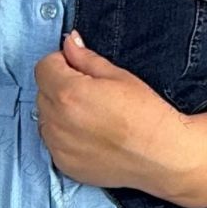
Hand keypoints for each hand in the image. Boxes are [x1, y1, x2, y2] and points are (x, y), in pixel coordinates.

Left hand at [33, 30, 194, 198]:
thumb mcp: (118, 76)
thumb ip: (85, 58)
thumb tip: (69, 42)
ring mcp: (58, 146)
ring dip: (60, 112)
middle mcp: (57, 121)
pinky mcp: (64, 164)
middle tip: (91, 94)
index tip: (78, 68)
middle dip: (60, 86)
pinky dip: (65, 136)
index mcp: (68, 93)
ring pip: (46, 118)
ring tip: (92, 117)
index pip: (43, 67)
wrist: (163, 156)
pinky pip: (53, 142)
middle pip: (43, 92)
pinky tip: (91, 136)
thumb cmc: (146, 114)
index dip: (61, 63)